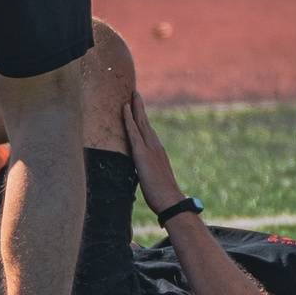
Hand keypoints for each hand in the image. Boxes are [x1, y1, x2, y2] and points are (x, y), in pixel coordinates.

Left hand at [121, 92, 186, 216]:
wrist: (171, 201)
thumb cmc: (163, 196)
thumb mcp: (155, 182)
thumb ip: (150, 175)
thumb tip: (145, 178)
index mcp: (158, 153)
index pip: (149, 133)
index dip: (144, 120)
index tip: (140, 109)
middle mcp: (156, 147)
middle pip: (146, 123)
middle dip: (140, 108)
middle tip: (135, 94)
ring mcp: (149, 148)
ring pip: (140, 123)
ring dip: (135, 108)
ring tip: (132, 95)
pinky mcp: (142, 153)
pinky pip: (133, 131)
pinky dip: (128, 118)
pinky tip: (124, 108)